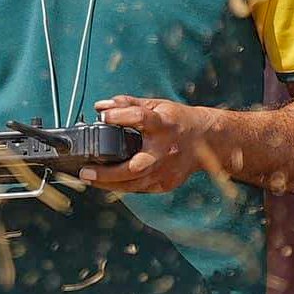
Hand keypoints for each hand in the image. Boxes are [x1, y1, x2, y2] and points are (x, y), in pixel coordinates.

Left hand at [83, 97, 212, 193]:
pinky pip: (138, 188)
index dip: (121, 116)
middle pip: (136, 166)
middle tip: (85, 171)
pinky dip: (120, 185)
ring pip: (134, 184)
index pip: (141, 118)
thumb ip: (127, 104)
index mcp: (163, 124)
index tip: (103, 116)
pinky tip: (105, 182)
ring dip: (107, 183)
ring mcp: (166, 170)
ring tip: (87, 178)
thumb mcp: (156, 105)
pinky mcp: (166, 183)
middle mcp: (165, 150)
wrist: (207, 140)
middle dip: (108, 172)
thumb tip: (100, 106)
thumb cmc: (176, 121)